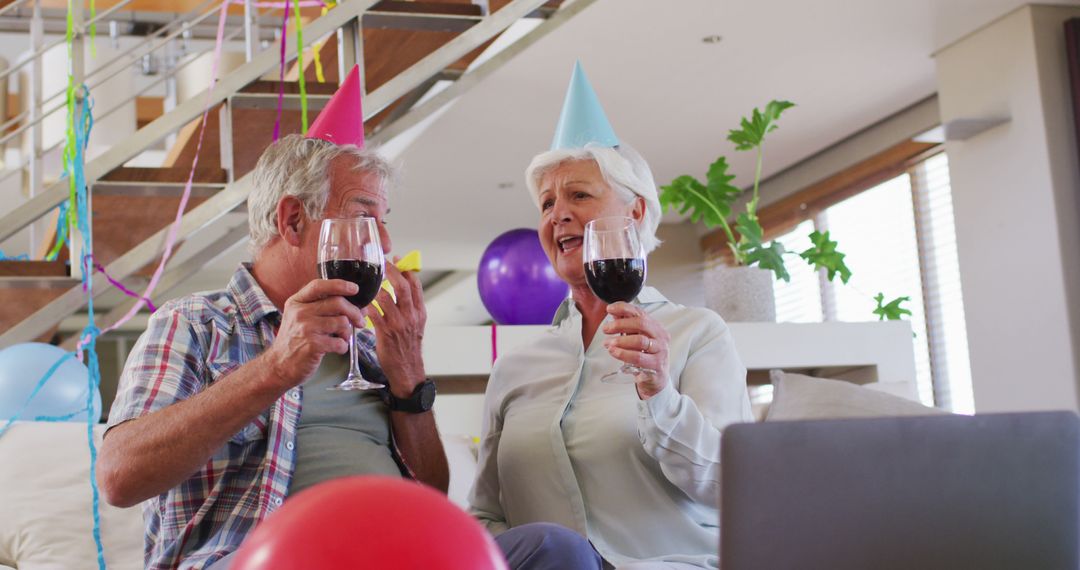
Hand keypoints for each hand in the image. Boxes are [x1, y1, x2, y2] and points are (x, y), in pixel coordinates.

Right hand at [266, 279, 365, 389]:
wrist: (279, 365)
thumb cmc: (294, 341)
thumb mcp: (301, 318)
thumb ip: (323, 308)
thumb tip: (358, 307)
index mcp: (297, 302)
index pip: (319, 286)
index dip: (340, 285)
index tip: (354, 288)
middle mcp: (300, 312)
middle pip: (337, 303)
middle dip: (354, 312)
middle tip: (360, 321)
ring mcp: (306, 328)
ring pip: (341, 322)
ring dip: (348, 332)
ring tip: (343, 338)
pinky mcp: (313, 345)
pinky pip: (340, 342)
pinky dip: (343, 346)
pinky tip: (337, 349)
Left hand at [364, 260, 427, 399]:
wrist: (408, 370)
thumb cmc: (409, 348)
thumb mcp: (416, 326)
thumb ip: (409, 308)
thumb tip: (400, 291)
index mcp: (420, 312)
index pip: (416, 285)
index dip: (406, 270)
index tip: (397, 260)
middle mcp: (411, 316)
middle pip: (402, 287)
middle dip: (391, 272)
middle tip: (381, 263)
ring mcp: (399, 324)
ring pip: (386, 297)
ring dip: (375, 288)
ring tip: (367, 283)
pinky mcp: (386, 332)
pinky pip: (374, 314)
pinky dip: (366, 307)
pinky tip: (361, 304)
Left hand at [602, 302, 670, 399]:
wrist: (657, 379)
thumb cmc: (646, 357)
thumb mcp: (636, 339)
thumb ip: (627, 326)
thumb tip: (615, 313)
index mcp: (656, 327)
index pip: (640, 312)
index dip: (624, 308)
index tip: (610, 309)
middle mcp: (660, 337)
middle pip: (641, 324)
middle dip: (620, 324)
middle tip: (606, 329)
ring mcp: (660, 351)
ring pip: (639, 341)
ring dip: (620, 341)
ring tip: (608, 343)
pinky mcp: (656, 365)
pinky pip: (638, 357)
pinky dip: (623, 354)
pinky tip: (614, 352)